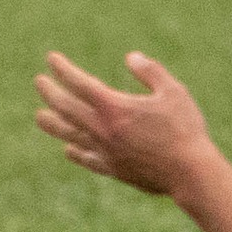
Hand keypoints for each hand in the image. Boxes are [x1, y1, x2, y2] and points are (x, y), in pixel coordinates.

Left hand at [34, 50, 214, 199]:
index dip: (63, 69)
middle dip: (50, 93)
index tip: (52, 59)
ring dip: (53, 124)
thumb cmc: (185, 130)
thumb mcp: (172, 92)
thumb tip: (131, 57)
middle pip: (66, 108)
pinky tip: (69, 149)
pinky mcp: (115, 170)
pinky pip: (89, 159)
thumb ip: (151, 71)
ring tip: (39, 117)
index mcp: (114, 107)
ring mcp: (107, 152)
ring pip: (71, 135)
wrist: (193, 175)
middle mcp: (104, 130)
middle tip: (39, 82)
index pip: (79, 83)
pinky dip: (76, 152)